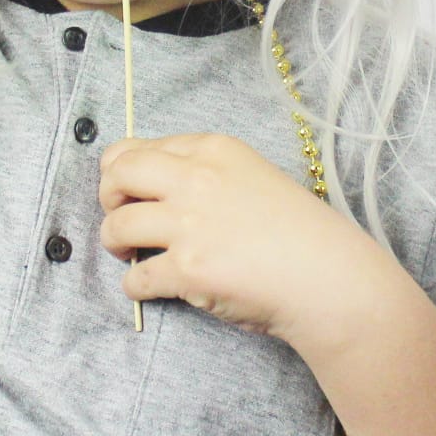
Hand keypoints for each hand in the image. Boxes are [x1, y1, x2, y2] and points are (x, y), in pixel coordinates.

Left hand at [97, 133, 401, 350]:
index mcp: (214, 150)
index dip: (123, 171)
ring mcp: (190, 224)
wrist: (328, 278)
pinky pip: (136, 277)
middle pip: (118, 174)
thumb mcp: (253, 178)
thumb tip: (156, 187)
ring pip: (116, 225)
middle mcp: (197, 179)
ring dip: (113, 242)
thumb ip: (206, 173)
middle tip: (119, 219)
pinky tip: (146, 287)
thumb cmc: (298, 233)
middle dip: (107, 197)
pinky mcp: (188, 269)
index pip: (139, 148)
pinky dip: (133, 286)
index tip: (127, 190)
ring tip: (128, 254)